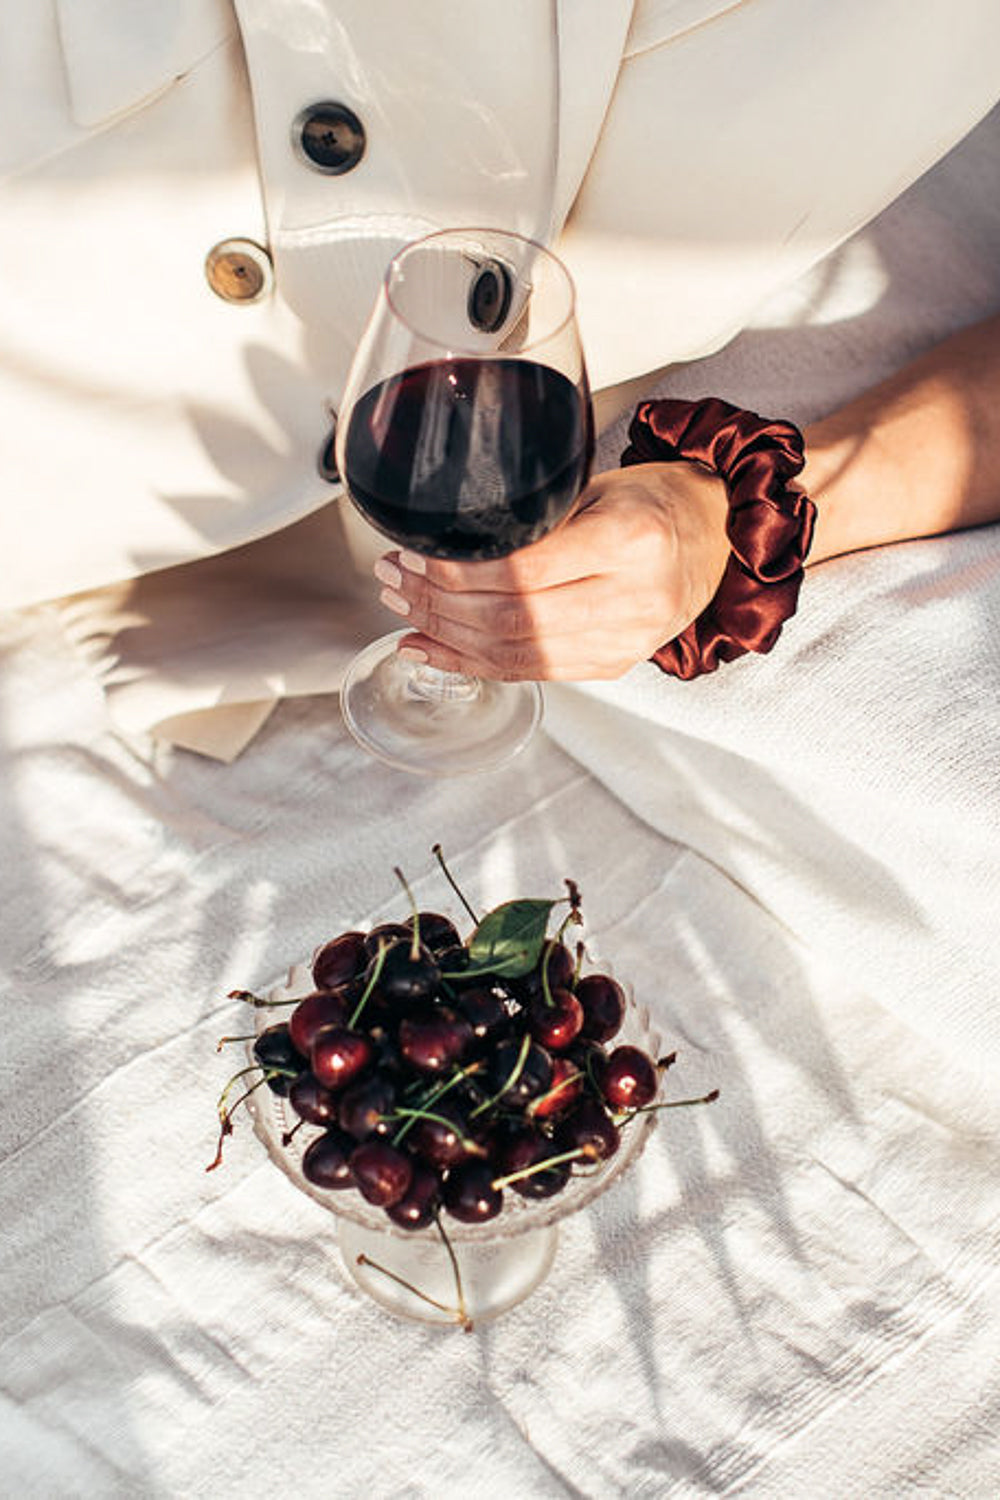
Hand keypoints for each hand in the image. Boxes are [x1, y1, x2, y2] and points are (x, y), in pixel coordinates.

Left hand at [371, 462, 730, 680]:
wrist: (715, 538)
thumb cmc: (654, 502)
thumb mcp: (596, 488)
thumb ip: (532, 519)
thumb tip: (445, 541)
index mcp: (630, 540)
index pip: (523, 570)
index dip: (457, 571)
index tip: (416, 554)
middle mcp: (632, 598)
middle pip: (513, 618)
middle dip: (438, 603)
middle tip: (393, 579)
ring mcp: (624, 640)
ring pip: (515, 653)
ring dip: (446, 636)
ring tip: (401, 610)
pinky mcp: (612, 664)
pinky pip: (530, 671)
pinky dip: (472, 663)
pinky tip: (432, 648)